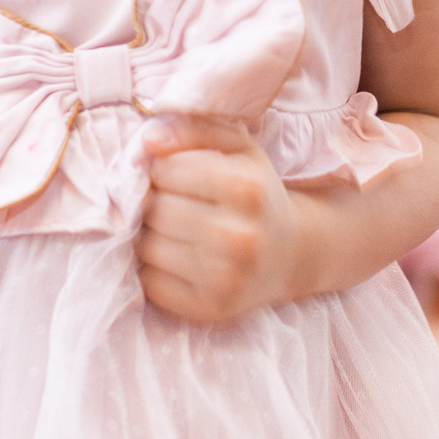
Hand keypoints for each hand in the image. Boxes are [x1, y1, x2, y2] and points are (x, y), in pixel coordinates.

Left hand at [136, 115, 305, 324]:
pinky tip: (178, 259)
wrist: (292, 253)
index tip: (176, 176)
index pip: (164, 170)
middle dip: (155, 203)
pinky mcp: (210, 308)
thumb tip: (147, 141)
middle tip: (176, 205)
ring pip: (147, 247)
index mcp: (247, 188)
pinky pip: (150, 284)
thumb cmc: (254, 191)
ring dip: (151, 236)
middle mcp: (239, 237)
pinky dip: (154, 270)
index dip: (162, 170)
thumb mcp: (237, 148)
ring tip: (177, 231)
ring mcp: (226, 278)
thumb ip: (193, 130)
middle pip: (154, 209)